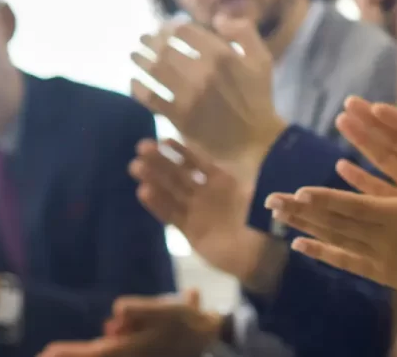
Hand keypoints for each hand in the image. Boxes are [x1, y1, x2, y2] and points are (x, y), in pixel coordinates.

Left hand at [38, 290, 218, 356]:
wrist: (209, 336)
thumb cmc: (186, 322)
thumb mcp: (166, 310)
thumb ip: (140, 308)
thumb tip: (115, 310)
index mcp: (128, 349)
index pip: (92, 353)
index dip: (69, 354)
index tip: (46, 353)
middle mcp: (128, 356)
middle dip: (70, 356)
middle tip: (44, 356)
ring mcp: (135, 356)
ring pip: (104, 353)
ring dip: (85, 353)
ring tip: (64, 351)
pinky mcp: (142, 353)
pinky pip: (117, 350)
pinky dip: (104, 348)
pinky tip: (107, 336)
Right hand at [129, 137, 270, 282]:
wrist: (257, 256)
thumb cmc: (261, 223)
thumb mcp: (258, 196)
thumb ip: (246, 178)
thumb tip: (239, 152)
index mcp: (223, 181)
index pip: (199, 162)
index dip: (183, 151)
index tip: (164, 140)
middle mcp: (206, 193)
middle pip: (179, 174)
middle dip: (160, 160)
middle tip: (141, 147)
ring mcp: (195, 211)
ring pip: (171, 192)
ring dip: (153, 179)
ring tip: (135, 166)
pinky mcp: (188, 230)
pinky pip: (171, 214)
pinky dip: (158, 204)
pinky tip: (143, 191)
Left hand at [130, 17, 286, 173]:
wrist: (255, 139)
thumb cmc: (258, 97)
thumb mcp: (262, 59)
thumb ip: (244, 32)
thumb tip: (217, 19)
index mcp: (222, 55)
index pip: (184, 31)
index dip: (170, 26)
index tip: (165, 28)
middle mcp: (202, 72)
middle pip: (165, 48)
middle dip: (150, 40)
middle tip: (143, 39)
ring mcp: (188, 95)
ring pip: (154, 70)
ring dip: (140, 60)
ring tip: (134, 55)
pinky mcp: (178, 116)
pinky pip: (150, 98)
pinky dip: (138, 88)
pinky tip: (134, 82)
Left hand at [267, 148, 396, 320]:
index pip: (354, 207)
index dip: (325, 199)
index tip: (298, 191)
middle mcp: (385, 240)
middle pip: (335, 223)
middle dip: (301, 211)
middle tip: (271, 200)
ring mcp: (381, 259)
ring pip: (335, 240)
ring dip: (304, 227)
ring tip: (277, 216)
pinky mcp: (383, 273)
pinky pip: (345, 261)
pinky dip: (321, 253)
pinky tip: (300, 246)